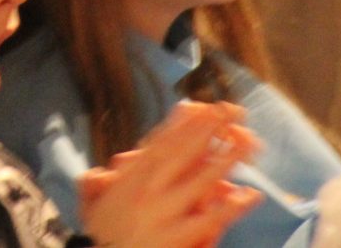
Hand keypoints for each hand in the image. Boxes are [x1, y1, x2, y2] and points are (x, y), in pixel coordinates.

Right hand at [80, 102, 261, 247]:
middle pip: (184, 152)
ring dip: (227, 158)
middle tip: (230, 110)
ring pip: (203, 179)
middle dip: (208, 129)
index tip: (201, 107)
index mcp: (130, 180)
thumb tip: (105, 172)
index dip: (182, 124)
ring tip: (248, 141)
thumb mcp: (90, 206)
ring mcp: (166, 212)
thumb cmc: (100, 240)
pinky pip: (211, 220)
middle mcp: (149, 190)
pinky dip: (232, 208)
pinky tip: (250, 195)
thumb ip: (95, 184)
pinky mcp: (179, 238)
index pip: (160, 144)